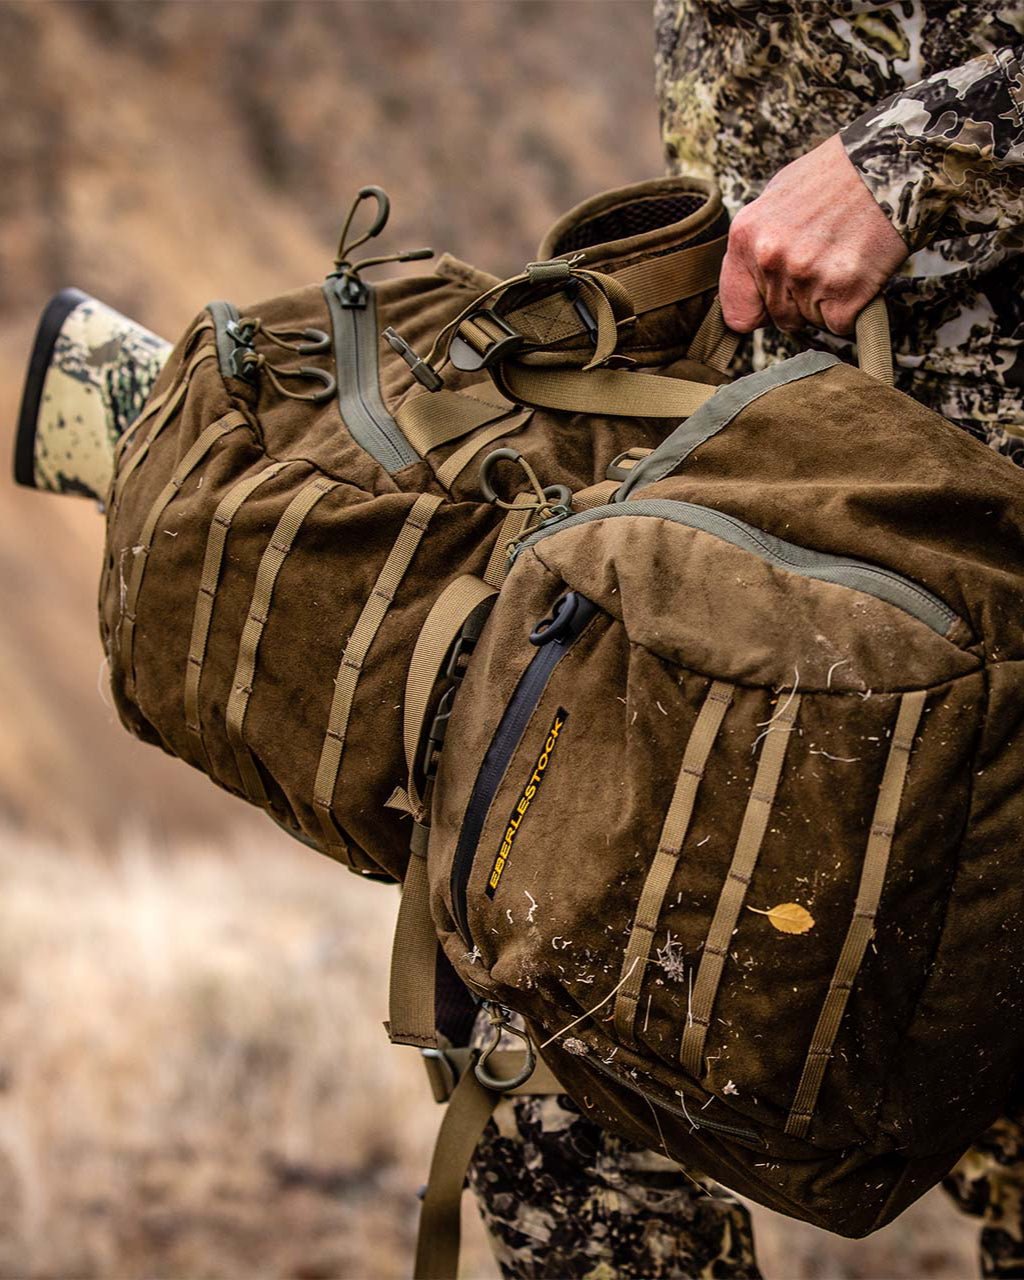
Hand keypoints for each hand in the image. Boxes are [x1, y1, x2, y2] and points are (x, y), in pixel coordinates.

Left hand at [719, 133, 908, 335]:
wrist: (893, 163)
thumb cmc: (836, 177)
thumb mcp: (777, 197)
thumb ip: (756, 244)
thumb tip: (750, 281)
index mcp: (746, 237)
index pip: (737, 312)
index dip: (759, 310)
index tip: (773, 302)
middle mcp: (770, 258)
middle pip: (779, 317)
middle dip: (800, 300)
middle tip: (824, 262)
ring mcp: (807, 276)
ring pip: (810, 320)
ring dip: (827, 302)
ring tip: (842, 259)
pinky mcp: (844, 291)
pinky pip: (840, 324)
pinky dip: (853, 308)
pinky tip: (859, 272)